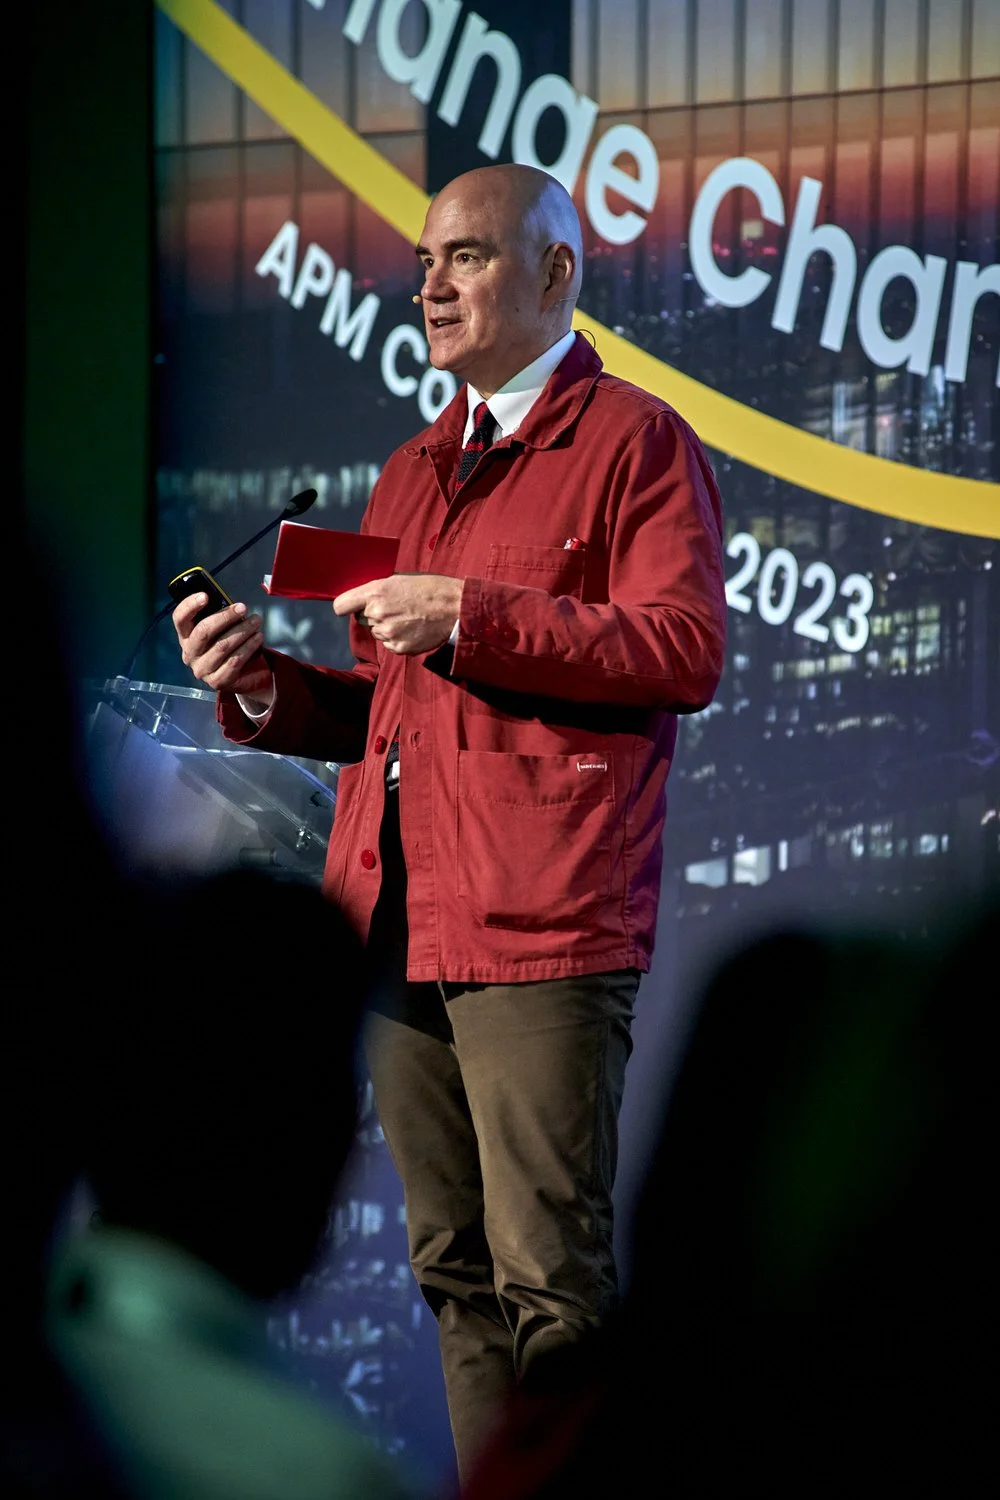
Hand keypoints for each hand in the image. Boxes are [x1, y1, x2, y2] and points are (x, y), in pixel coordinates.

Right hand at [172, 594, 274, 709]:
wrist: (246, 675)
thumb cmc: (231, 644)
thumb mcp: (223, 629)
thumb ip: (221, 616)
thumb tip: (232, 604)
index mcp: (186, 636)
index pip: (180, 619)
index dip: (190, 606)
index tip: (206, 595)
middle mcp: (190, 653)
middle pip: (203, 631)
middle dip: (225, 616)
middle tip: (243, 607)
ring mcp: (202, 669)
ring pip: (222, 646)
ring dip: (242, 630)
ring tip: (256, 621)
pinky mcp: (217, 681)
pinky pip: (234, 661)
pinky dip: (248, 647)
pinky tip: (258, 637)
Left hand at [334, 573, 462, 654]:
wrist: (455, 607)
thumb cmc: (430, 588)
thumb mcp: (400, 579)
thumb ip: (378, 590)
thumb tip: (363, 600)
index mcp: (376, 592)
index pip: (341, 605)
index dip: (346, 606)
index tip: (351, 607)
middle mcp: (378, 613)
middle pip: (362, 619)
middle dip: (374, 614)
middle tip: (395, 608)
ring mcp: (388, 633)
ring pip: (376, 632)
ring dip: (386, 627)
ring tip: (408, 618)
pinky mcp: (399, 647)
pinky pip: (389, 644)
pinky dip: (398, 638)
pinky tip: (413, 629)